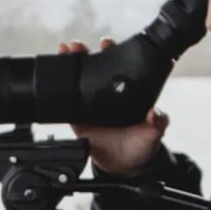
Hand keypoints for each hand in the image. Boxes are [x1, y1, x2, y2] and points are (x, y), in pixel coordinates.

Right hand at [63, 41, 169, 175]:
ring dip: (71, 62)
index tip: (106, 43)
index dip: (112, 51)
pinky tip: (52, 75)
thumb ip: (157, 124)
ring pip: (79, 78)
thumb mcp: (153, 134)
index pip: (119, 65)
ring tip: (63, 50)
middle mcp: (107, 94)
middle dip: (85, 51)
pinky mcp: (78, 116)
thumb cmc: (141, 146)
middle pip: (95, 66)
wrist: (123, 166)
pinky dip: (59, 86)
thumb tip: (155, 113)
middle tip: (78, 45)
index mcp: (126, 92)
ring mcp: (91, 103)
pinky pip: (66, 99)